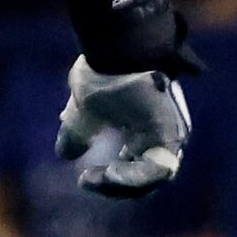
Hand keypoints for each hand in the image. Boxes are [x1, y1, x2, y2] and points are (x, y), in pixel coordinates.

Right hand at [56, 59, 190, 197]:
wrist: (115, 50)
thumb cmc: (103, 72)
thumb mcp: (84, 110)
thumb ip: (79, 133)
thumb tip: (66, 154)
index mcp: (144, 132)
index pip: (135, 169)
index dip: (111, 182)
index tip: (84, 178)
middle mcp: (161, 136)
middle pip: (147, 179)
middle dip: (117, 186)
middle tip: (91, 180)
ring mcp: (169, 134)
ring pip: (155, 177)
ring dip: (126, 184)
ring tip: (102, 177)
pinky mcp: (171, 132)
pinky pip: (160, 166)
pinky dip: (137, 175)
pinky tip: (112, 172)